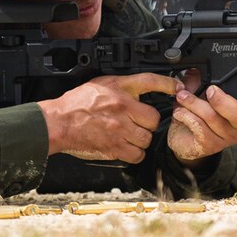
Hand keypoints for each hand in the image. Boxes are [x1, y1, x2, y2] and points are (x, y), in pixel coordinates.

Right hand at [38, 72, 178, 162]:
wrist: (59, 122)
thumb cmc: (77, 103)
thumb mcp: (101, 84)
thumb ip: (122, 87)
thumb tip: (140, 92)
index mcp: (119, 89)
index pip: (150, 81)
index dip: (168, 84)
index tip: (177, 87)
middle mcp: (122, 108)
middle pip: (153, 118)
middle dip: (147, 122)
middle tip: (137, 122)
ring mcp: (119, 129)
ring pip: (147, 138)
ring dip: (141, 139)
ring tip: (130, 136)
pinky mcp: (114, 148)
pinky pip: (137, 155)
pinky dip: (134, 153)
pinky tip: (126, 147)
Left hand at [167, 70, 236, 166]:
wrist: (181, 136)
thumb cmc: (196, 113)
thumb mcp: (200, 91)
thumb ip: (202, 79)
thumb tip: (198, 68)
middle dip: (221, 100)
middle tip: (209, 90)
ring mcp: (225, 138)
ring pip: (213, 118)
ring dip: (193, 103)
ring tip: (182, 97)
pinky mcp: (209, 145)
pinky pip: (198, 126)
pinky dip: (186, 114)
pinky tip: (180, 111)